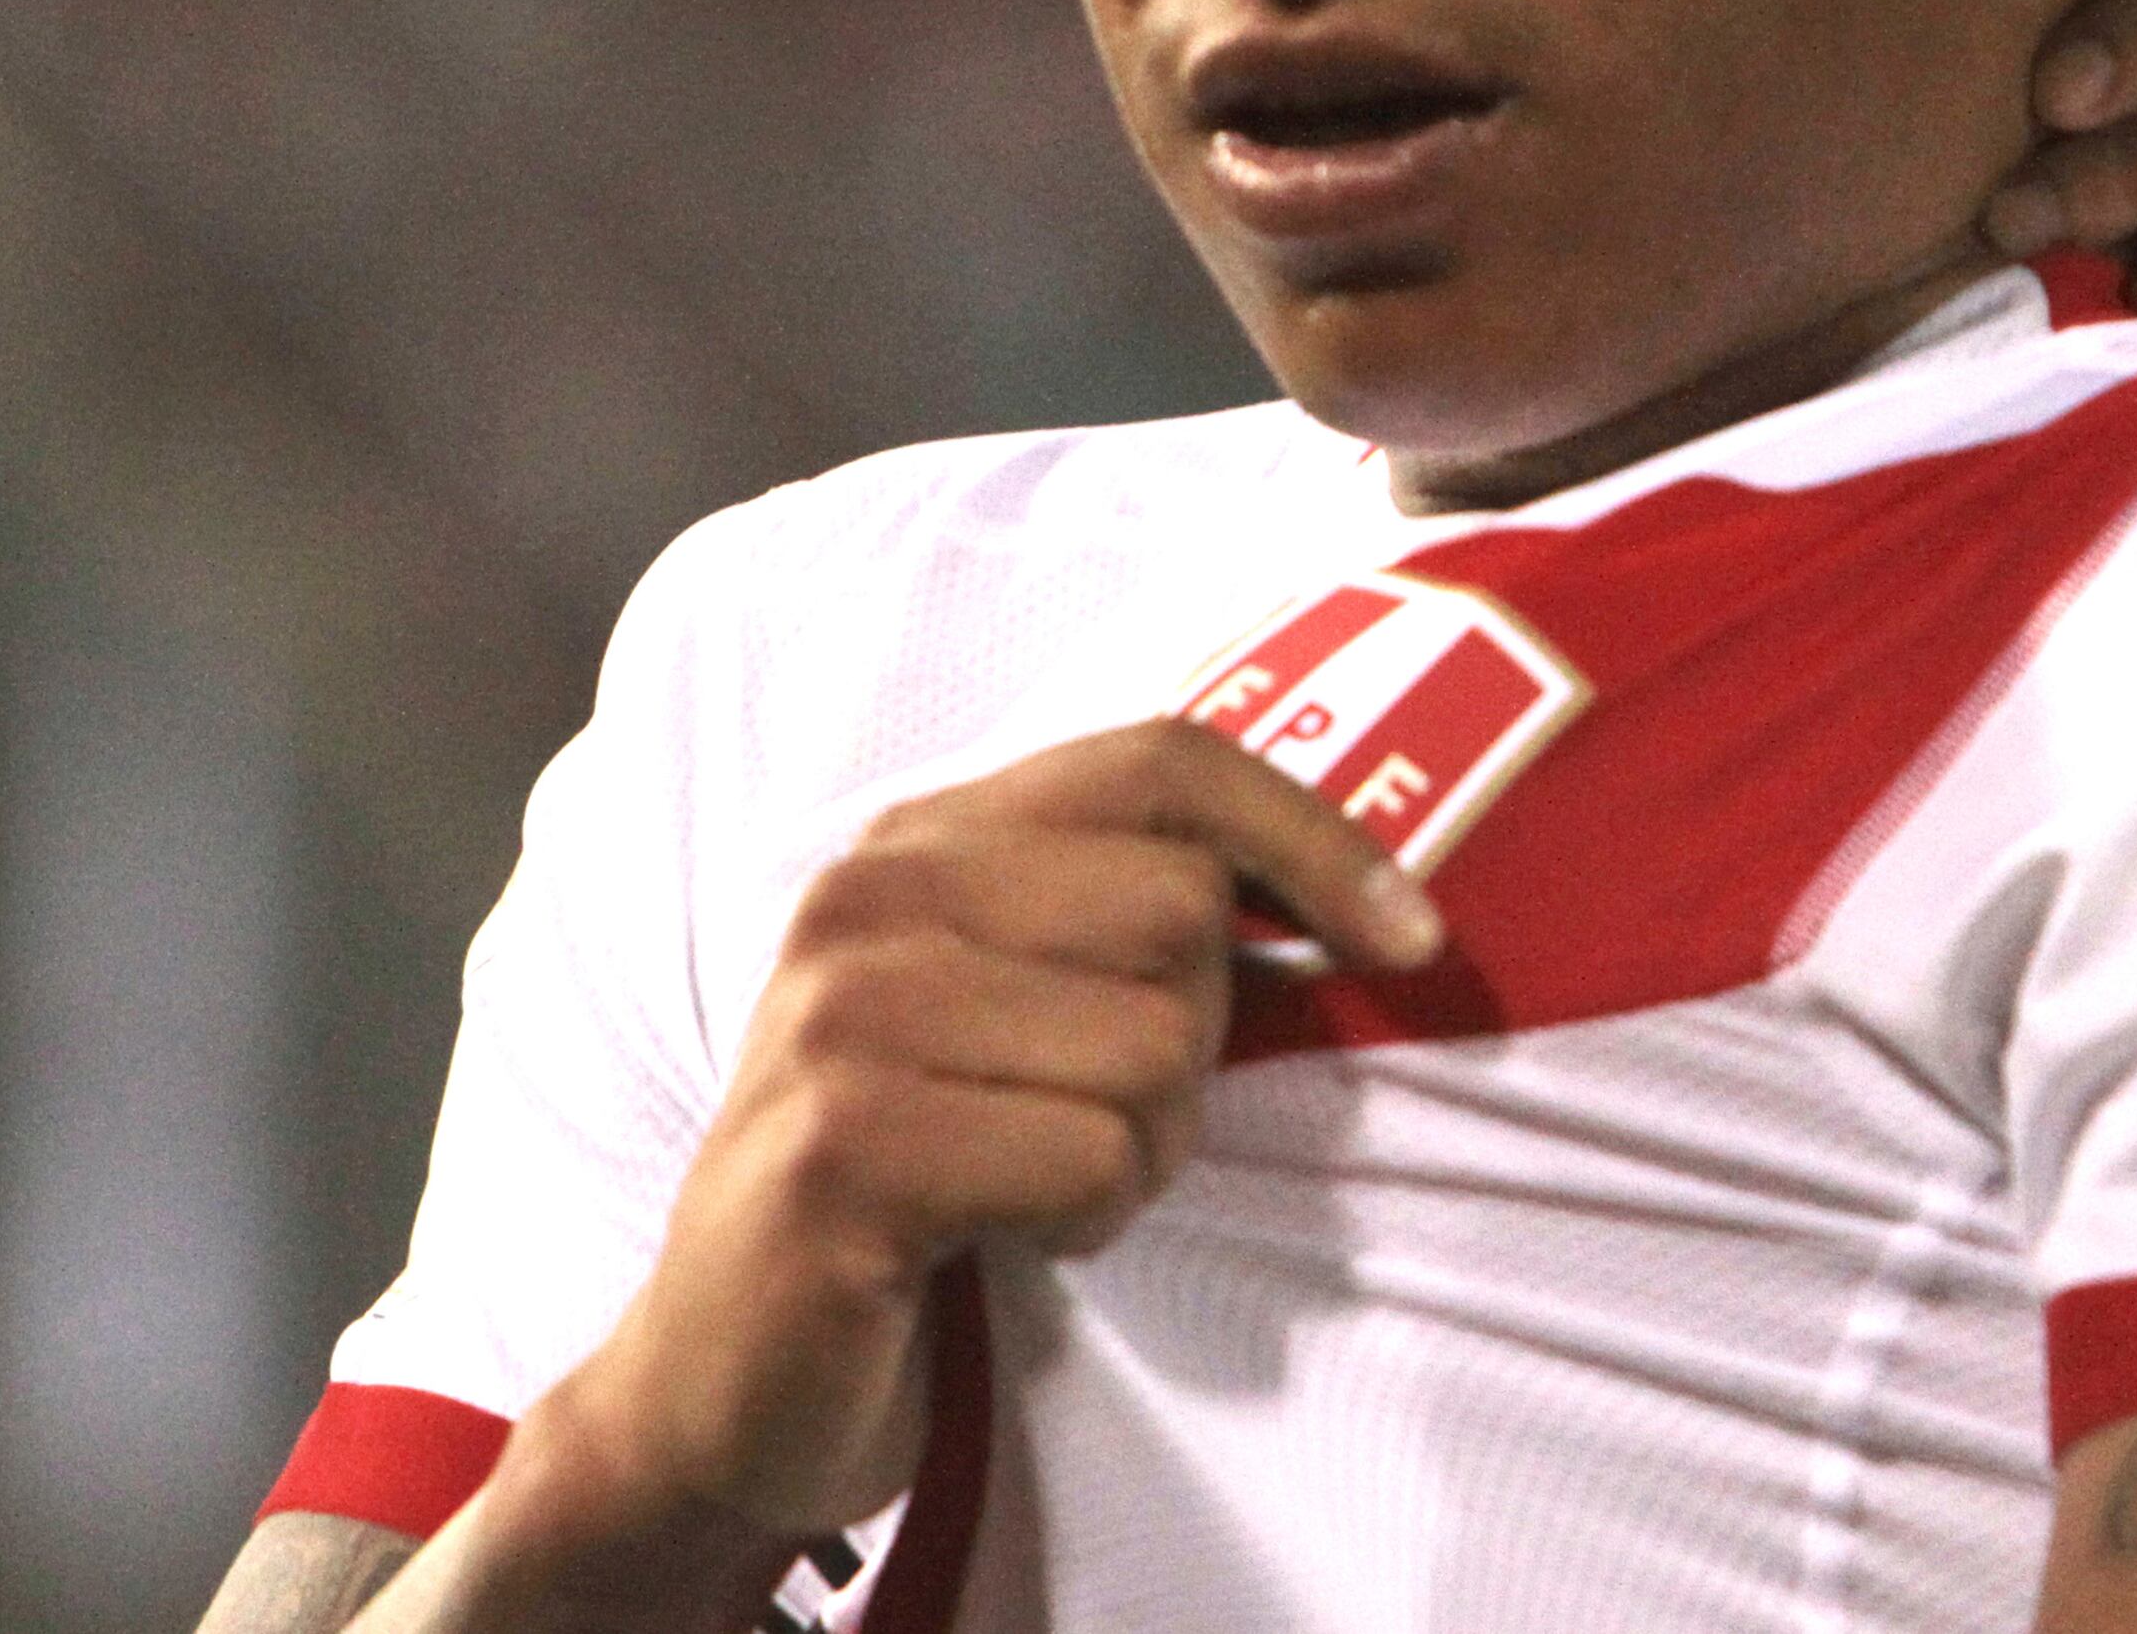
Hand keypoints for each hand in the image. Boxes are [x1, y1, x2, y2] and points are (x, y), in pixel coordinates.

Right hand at [498, 722, 1444, 1585]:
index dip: (1312, 837)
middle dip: (1194, 1048)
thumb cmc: (919, 1187)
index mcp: (922, 838)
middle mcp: (870, 895)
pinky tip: (997, 1243)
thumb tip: (1370, 898)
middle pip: (1184, 914)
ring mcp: (843, 1013)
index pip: (1166, 761)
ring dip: (1139, 1154)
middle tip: (1094, 1125)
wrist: (723, 1376)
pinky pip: (1090, 1160)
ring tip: (1034, 1188)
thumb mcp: (1016, 1014)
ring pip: (1154, 1050)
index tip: (1413, 940)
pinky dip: (1086, 1221)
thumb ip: (1130, 924)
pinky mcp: (843, 1144)